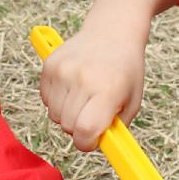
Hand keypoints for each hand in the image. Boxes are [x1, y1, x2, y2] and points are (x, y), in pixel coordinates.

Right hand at [38, 24, 145, 149]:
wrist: (112, 32)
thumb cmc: (125, 70)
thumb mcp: (132, 101)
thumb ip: (116, 128)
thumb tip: (97, 147)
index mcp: (107, 90)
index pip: (85, 130)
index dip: (87, 143)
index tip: (92, 140)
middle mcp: (82, 79)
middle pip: (68, 126)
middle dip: (79, 128)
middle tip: (92, 114)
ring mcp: (63, 70)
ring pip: (54, 115)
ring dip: (67, 114)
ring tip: (83, 98)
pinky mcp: (49, 65)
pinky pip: (46, 99)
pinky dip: (57, 100)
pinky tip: (73, 87)